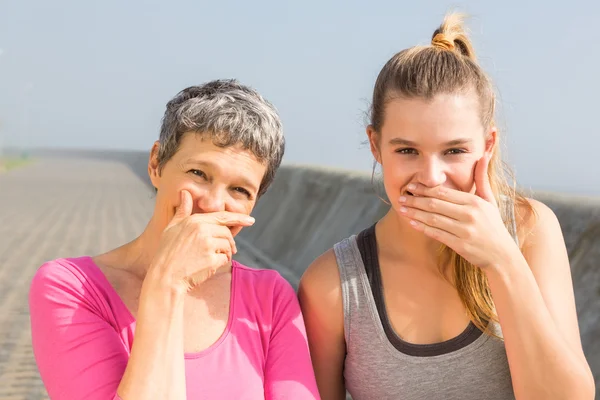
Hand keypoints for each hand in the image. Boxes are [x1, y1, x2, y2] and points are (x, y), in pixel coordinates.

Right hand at [150, 190, 254, 291]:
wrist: (164, 277)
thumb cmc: (166, 252)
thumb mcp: (172, 228)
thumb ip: (182, 211)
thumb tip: (185, 192)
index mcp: (195, 221)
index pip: (222, 216)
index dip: (239, 218)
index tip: (251, 220)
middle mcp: (202, 230)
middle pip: (227, 232)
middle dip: (229, 241)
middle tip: (226, 251)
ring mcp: (208, 245)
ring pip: (228, 245)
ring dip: (226, 252)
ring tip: (214, 258)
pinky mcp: (211, 260)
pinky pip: (224, 259)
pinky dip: (220, 263)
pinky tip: (209, 266)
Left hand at [398, 155, 517, 269]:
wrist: (501, 255)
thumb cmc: (493, 226)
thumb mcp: (490, 201)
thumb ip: (482, 179)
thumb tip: (483, 155)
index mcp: (474, 202)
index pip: (444, 192)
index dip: (425, 188)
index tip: (411, 186)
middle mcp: (469, 215)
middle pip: (435, 204)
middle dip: (415, 200)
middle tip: (401, 196)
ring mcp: (464, 231)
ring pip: (433, 219)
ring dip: (415, 213)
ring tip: (402, 209)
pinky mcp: (460, 245)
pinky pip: (436, 234)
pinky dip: (422, 228)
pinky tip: (411, 223)